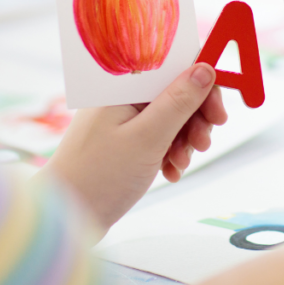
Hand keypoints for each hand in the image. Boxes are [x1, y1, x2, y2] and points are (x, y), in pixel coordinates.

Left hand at [44, 62, 227, 234]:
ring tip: (180, 163)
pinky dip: (170, 152)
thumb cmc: (98, 176)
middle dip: (196, 118)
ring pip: (170, 117)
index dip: (201, 84)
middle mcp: (122, 97)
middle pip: (175, 92)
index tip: (218, 112)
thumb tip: (205, 69)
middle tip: (204, 142)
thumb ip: (179, 101)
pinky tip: (170, 171)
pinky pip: (159, 137)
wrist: (66, 217)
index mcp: (122, 86)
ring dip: (185, 140)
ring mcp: (122, 120)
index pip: (172, 67)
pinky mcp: (124, 141)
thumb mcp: (147, 137)